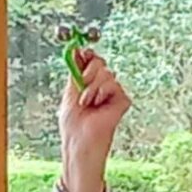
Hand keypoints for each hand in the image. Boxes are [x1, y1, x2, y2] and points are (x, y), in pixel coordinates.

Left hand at [59, 48, 130, 191]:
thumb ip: (75, 72)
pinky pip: (115, 85)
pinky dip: (104, 92)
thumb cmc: (72, 124)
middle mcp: (100, 86)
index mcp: (87, 83)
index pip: (90, 60)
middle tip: (83, 85)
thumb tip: (75, 50)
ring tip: (88, 103)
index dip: (86, 54)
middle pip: (100, 62)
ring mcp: (112, 94)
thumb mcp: (69, 92)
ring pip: (107, 73)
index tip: (80, 53)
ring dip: (93, 87)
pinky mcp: (122, 101)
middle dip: (89, 71)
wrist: (80, 141)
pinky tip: (99, 105)